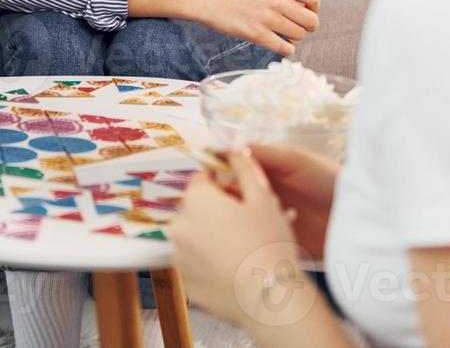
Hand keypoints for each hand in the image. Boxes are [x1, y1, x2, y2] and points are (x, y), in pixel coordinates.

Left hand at [171, 147, 324, 336]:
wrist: (270, 298)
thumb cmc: (269, 244)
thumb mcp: (264, 197)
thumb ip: (245, 168)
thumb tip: (234, 150)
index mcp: (196, 200)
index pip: (200, 179)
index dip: (222, 184)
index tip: (240, 196)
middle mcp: (179, 226)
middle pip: (195, 207)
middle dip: (215, 210)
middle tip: (245, 223)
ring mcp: (180, 257)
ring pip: (194, 236)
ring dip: (210, 236)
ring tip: (242, 248)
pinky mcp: (186, 284)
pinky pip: (196, 264)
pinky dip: (209, 263)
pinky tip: (234, 269)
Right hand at [190, 0, 320, 55]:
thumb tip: (303, 8)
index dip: (314, 8)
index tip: (308, 11)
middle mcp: (277, 0)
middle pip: (310, 20)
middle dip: (309, 26)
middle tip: (301, 27)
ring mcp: (268, 19)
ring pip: (299, 35)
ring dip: (295, 37)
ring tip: (286, 34)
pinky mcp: (257, 35)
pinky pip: (285, 48)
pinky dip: (287, 49)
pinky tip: (281, 45)